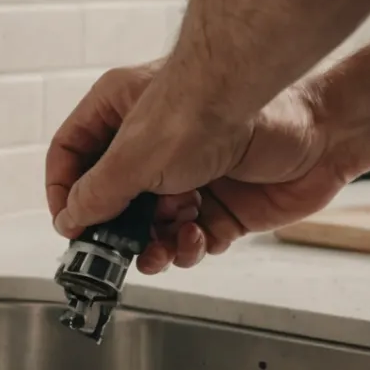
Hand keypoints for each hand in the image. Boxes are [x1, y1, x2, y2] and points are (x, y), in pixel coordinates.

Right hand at [45, 62, 347, 273]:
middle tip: (114, 256)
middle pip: (114, 199)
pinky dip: (191, 247)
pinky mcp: (223, 202)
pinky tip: (197, 239)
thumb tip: (71, 218)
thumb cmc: (217, 112)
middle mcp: (153, 144)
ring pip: (153, 226)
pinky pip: (193, 237)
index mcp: (121, 113)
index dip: (64, 191)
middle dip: (116, 232)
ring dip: (154, 246)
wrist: (306, 123)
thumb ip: (99, 193)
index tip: (69, 227)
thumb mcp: (138, 156)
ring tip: (161, 253)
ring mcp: (189, 174)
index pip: (74, 154)